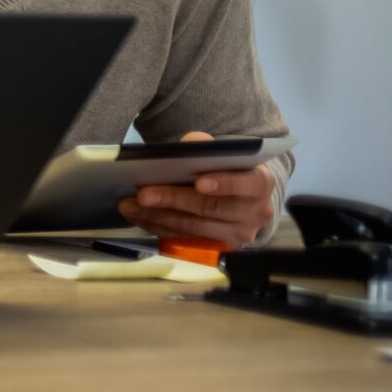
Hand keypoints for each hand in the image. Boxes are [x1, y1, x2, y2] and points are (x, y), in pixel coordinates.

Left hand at [116, 131, 278, 250]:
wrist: (241, 196)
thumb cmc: (228, 169)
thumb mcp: (225, 154)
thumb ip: (209, 146)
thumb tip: (190, 143)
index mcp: (261, 184)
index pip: (248, 184)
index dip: (224, 183)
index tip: (199, 182)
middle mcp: (255, 213)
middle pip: (211, 208)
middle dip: (174, 200)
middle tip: (143, 194)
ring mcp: (237, 235)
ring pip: (193, 227)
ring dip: (157, 216)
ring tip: (130, 205)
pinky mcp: (217, 248)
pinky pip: (183, 239)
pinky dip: (157, 226)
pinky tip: (138, 216)